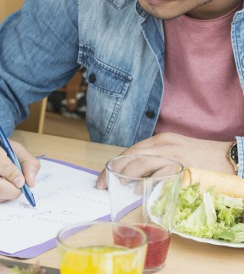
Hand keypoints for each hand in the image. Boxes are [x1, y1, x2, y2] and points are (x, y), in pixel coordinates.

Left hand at [95, 132, 234, 189]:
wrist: (228, 156)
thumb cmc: (200, 156)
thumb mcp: (174, 151)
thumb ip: (156, 159)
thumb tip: (136, 175)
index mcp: (159, 141)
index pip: (130, 151)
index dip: (114, 164)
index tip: (103, 176)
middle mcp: (162, 145)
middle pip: (130, 155)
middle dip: (113, 170)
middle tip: (103, 184)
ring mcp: (172, 154)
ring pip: (141, 161)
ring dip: (126, 175)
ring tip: (118, 185)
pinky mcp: (182, 166)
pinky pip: (159, 173)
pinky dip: (146, 182)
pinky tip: (138, 190)